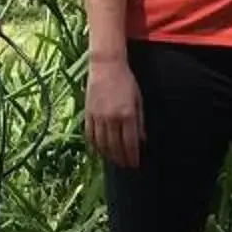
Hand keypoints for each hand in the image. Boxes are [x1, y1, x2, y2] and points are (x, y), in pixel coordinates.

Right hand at [85, 52, 144, 168]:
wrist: (106, 65)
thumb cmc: (126, 80)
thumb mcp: (138, 99)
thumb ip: (140, 121)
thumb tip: (143, 140)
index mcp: (127, 114)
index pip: (130, 143)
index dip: (132, 156)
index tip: (135, 164)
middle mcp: (112, 118)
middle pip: (116, 146)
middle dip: (121, 159)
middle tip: (125, 166)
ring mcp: (98, 116)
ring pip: (102, 143)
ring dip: (108, 155)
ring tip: (114, 161)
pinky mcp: (88, 113)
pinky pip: (90, 134)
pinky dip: (94, 145)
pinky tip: (98, 151)